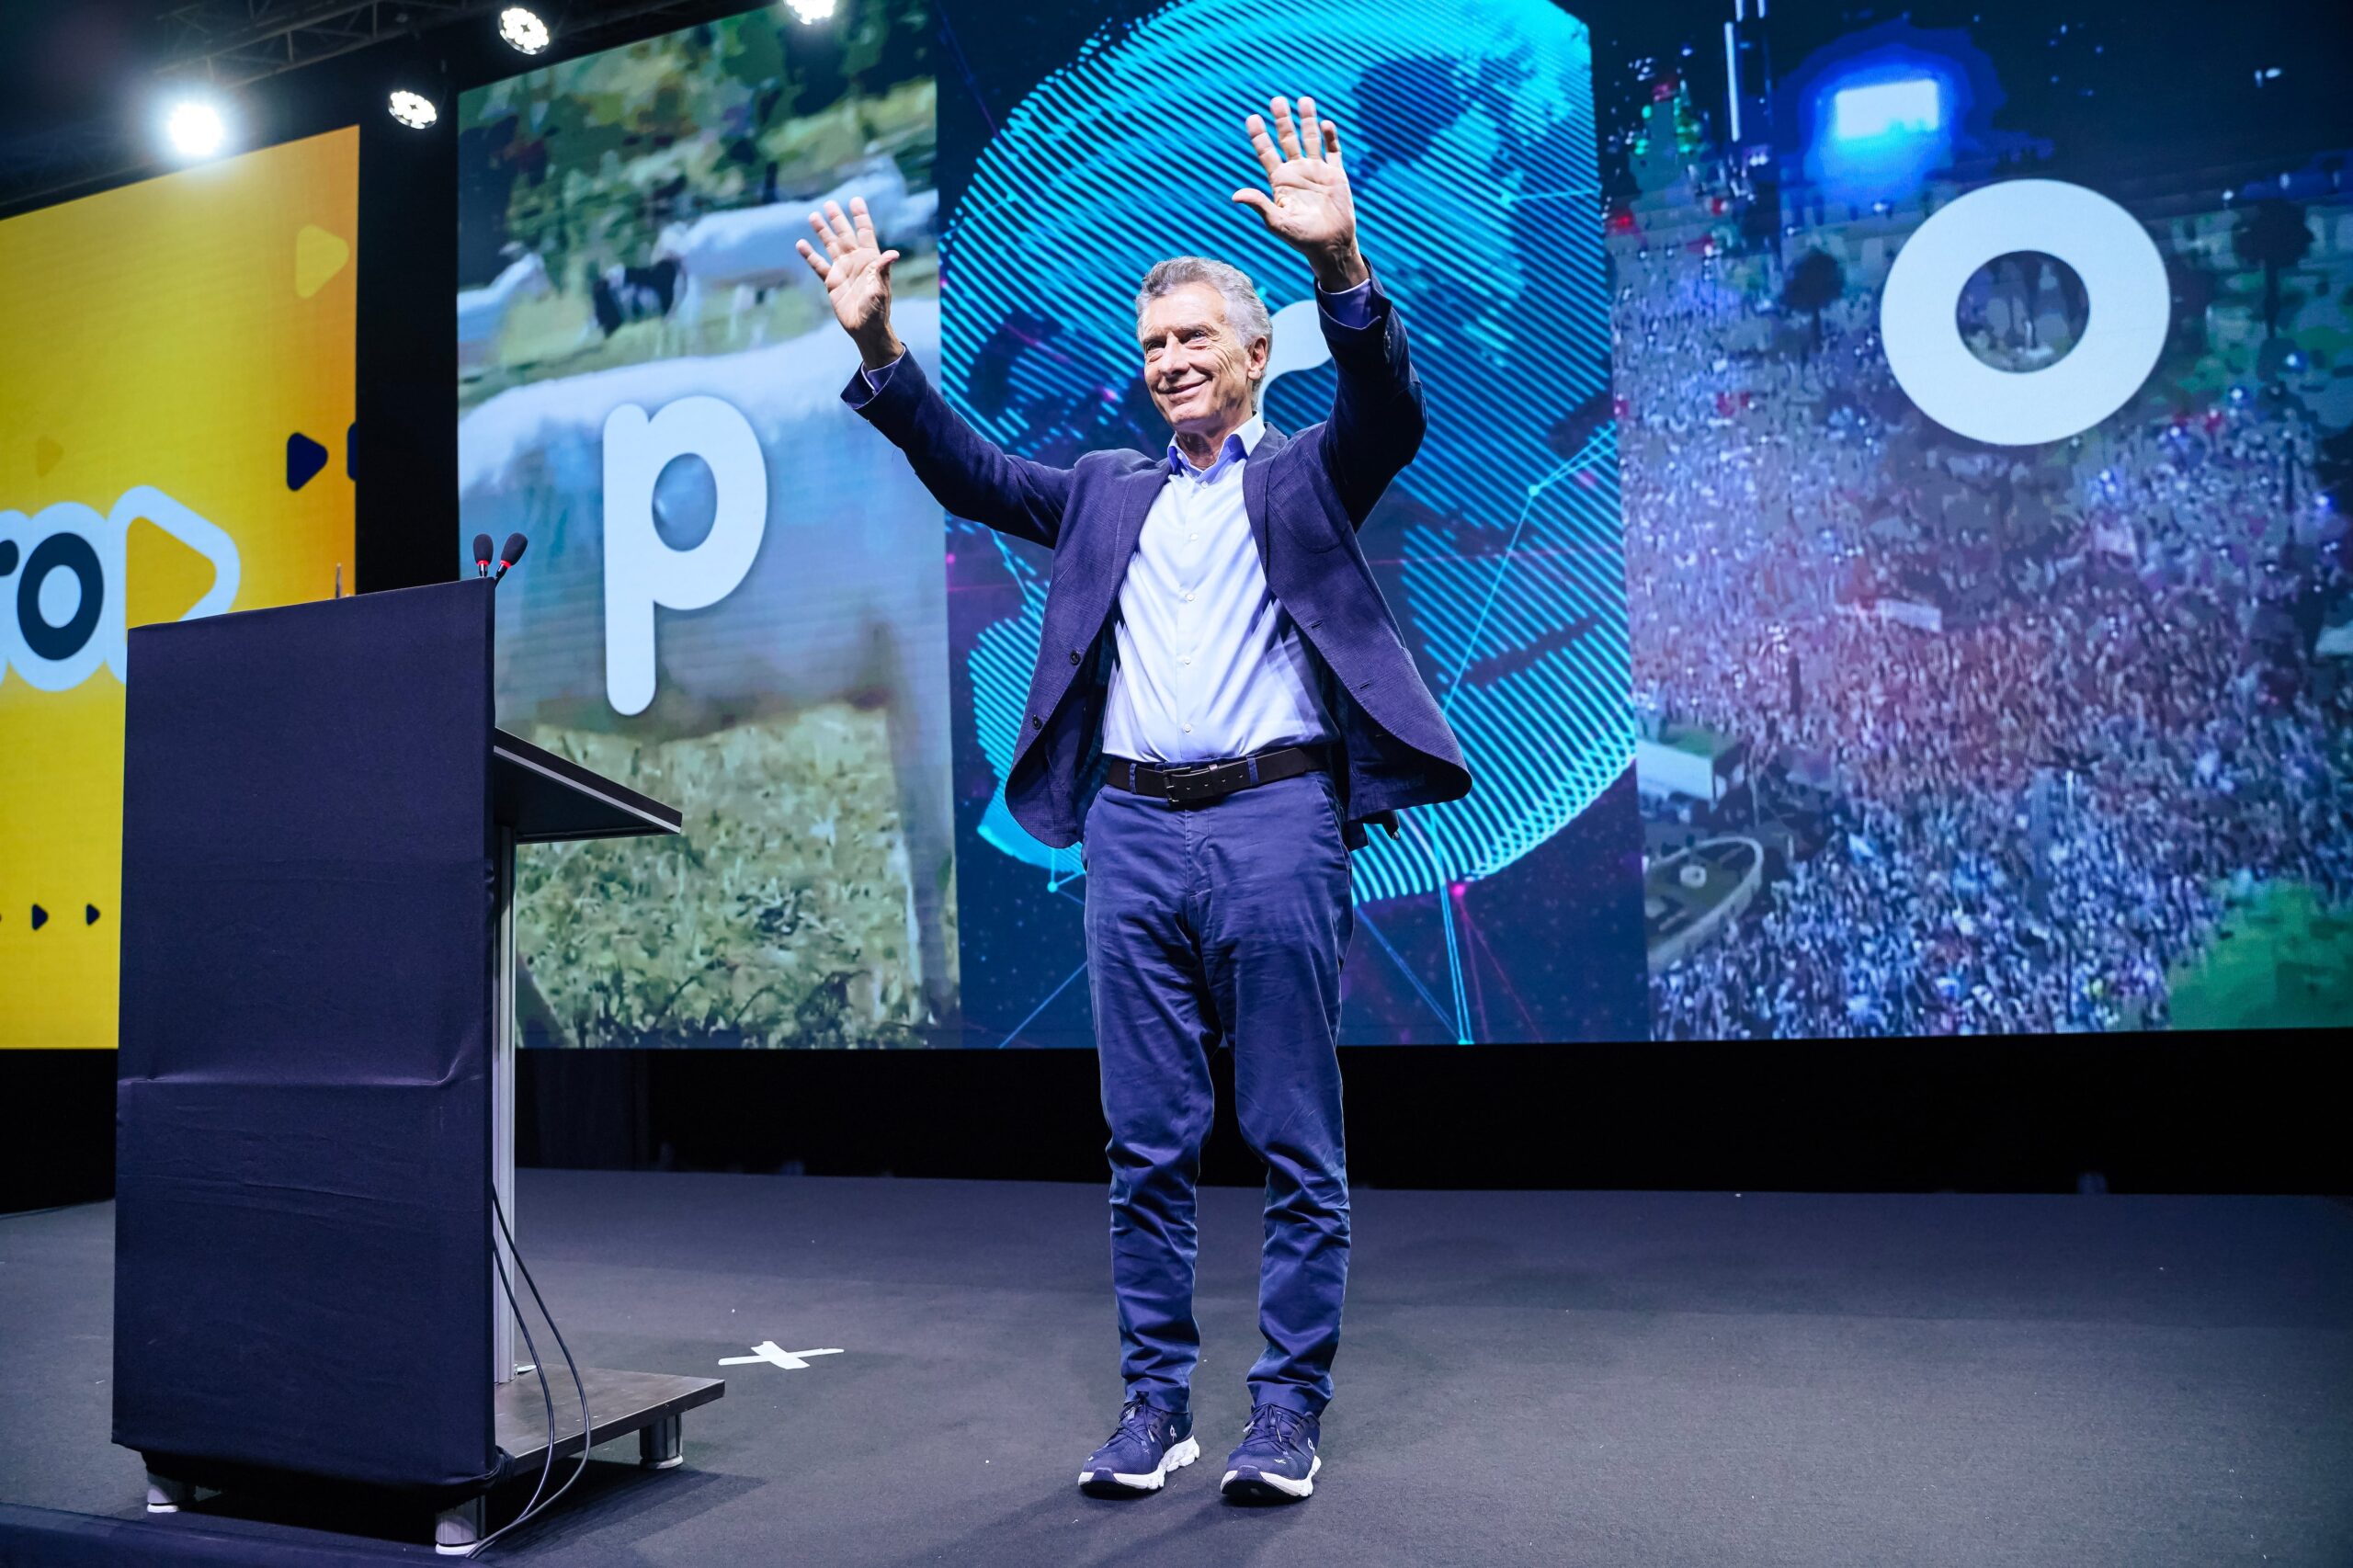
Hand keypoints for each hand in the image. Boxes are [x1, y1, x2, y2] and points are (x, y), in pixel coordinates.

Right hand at [795, 197, 903, 368]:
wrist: (865, 329)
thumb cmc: (878, 311)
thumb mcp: (881, 289)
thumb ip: (883, 270)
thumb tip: (892, 253)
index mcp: (870, 260)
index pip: (865, 232)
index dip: (861, 216)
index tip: (855, 200)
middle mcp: (855, 261)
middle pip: (845, 235)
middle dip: (838, 219)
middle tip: (830, 203)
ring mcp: (843, 270)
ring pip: (830, 245)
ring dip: (822, 231)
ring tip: (813, 216)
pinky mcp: (831, 282)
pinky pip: (819, 265)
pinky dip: (810, 255)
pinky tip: (801, 244)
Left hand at [1234, 95, 1368, 291]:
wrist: (1330, 245)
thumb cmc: (1301, 238)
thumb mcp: (1277, 222)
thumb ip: (1259, 205)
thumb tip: (1235, 195)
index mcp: (1280, 181)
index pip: (1266, 153)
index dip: (1259, 135)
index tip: (1251, 117)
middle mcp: (1297, 172)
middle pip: (1288, 139)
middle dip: (1282, 120)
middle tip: (1276, 100)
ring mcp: (1317, 171)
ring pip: (1311, 139)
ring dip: (1307, 120)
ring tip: (1304, 100)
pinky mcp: (1336, 175)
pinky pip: (1333, 152)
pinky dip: (1331, 138)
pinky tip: (1326, 124)